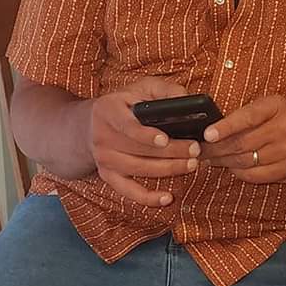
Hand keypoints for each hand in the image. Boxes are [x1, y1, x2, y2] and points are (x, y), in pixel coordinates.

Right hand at [88, 77, 197, 206]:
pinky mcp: (108, 176)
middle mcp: (101, 136)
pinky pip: (128, 191)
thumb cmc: (125, 104)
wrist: (91, 124)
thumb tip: (188, 101)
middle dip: (171, 151)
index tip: (164, 139)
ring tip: (192, 165)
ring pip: (137, 169)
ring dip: (167, 169)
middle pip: (137, 149)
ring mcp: (104, 159)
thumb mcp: (141, 88)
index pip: (126, 125)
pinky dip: (148, 198)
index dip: (145, 134)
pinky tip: (167, 198)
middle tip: (195, 149)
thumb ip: (165, 91)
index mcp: (107, 110)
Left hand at [203, 96, 285, 181]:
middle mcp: (283, 130)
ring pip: (246, 161)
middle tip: (200, 150)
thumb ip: (252, 114)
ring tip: (211, 160)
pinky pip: (257, 176)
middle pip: (242, 143)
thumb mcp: (277, 105)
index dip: (225, 127)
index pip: (246, 118)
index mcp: (278, 108)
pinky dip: (240, 173)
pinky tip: (232, 168)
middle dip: (217, 148)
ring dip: (225, 162)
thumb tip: (219, 128)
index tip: (207, 134)